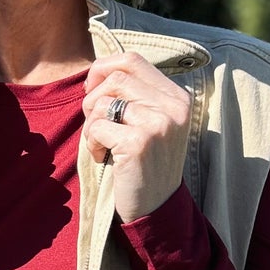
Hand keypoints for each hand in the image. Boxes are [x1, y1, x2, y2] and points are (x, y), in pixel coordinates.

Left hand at [82, 51, 190, 222]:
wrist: (156, 209)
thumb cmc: (146, 164)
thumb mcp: (152, 123)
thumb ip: (136, 94)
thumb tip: (99, 69)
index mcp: (178, 97)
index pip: (132, 60)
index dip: (103, 69)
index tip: (93, 91)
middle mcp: (173, 107)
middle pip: (114, 77)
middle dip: (93, 100)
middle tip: (96, 126)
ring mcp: (159, 124)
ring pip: (103, 102)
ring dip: (92, 125)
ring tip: (103, 145)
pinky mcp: (139, 143)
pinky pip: (97, 127)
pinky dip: (92, 143)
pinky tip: (104, 157)